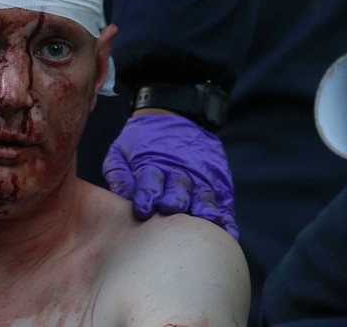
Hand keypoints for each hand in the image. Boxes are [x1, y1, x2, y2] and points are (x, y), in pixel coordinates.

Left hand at [104, 113, 237, 238]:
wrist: (175, 115)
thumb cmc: (141, 142)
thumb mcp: (121, 152)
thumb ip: (119, 175)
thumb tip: (120, 199)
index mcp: (152, 163)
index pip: (150, 180)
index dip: (146, 194)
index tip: (142, 210)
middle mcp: (179, 171)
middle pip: (179, 188)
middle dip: (175, 200)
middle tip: (171, 211)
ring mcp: (201, 177)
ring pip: (203, 195)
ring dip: (204, 209)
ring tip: (205, 222)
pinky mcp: (218, 182)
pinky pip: (223, 203)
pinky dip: (226, 218)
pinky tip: (227, 231)